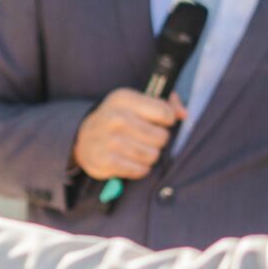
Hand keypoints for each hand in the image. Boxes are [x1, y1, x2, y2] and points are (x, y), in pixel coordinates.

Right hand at [72, 89, 186, 181]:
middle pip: (161, 137)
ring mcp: (110, 141)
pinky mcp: (107, 161)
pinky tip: (132, 162)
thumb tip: (184, 114)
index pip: (165, 113)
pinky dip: (139, 169)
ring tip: (139, 150)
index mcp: (124, 98)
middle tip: (147, 139)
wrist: (83, 137)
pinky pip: (139, 170)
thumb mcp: (135, 102)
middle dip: (158, 141)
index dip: (167, 120)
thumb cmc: (118, 118)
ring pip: (152, 155)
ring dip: (150, 156)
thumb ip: (165, 103)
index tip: (159, 122)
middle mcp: (116, 118)